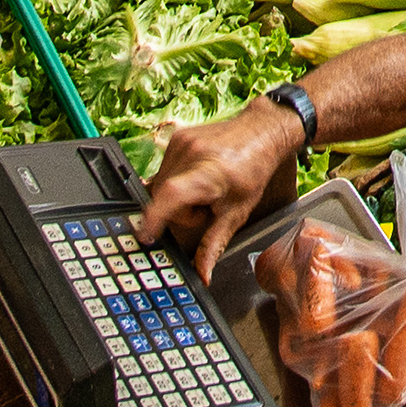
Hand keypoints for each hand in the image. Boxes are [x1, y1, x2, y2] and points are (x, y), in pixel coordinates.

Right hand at [136, 98, 305, 276]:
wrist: (260, 131)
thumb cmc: (253, 171)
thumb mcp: (237, 213)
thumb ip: (213, 246)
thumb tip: (201, 275)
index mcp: (208, 174)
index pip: (171, 195)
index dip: (154, 217)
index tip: (145, 236)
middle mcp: (191, 154)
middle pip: (164, 197)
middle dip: (180, 212)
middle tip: (206, 208)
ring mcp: (181, 143)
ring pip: (161, 185)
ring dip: (177, 196)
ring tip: (204, 190)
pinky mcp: (176, 137)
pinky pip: (164, 170)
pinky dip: (176, 179)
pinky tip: (197, 175)